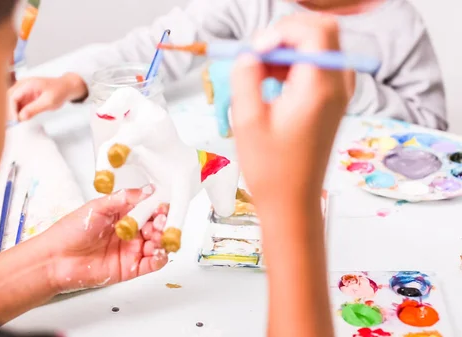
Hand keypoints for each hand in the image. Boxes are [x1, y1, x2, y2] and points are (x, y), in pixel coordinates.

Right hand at [8, 73, 87, 120]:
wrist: (65, 87)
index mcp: (28, 84)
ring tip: (15, 123)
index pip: (13, 96)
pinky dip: (17, 112)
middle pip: (9, 98)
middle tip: (12, 123)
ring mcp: (24, 91)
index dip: (12, 109)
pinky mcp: (26, 96)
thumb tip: (21, 117)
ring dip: (12, 112)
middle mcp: (23, 85)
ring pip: (12, 102)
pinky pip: (18, 105)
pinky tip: (19, 120)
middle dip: (9, 111)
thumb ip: (34, 109)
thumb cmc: (59, 91)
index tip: (15, 120)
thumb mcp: (48, 102)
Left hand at [46, 185, 168, 290]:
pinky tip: (158, 252)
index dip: (158, 206)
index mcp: (122, 214)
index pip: (148, 207)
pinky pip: (152, 263)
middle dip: (162, 222)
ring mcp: (131, 250)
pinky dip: (160, 258)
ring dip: (163, 239)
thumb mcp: (97, 207)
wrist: (54, 259)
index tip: (163, 204)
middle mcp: (129, 231)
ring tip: (157, 236)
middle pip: (156, 226)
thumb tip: (147, 190)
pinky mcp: (130, 268)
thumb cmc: (69, 231)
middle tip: (160, 221)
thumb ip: (124, 198)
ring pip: (157, 244)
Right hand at [231, 13, 350, 202]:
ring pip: (317, 47)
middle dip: (285, 36)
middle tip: (258, 57)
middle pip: (320, 32)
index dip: (280, 32)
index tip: (255, 52)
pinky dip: (293, 66)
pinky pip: (316, 66)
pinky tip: (271, 85)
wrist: (292, 200)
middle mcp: (337, 86)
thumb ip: (245, 77)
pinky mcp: (332, 101)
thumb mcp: (247, 120)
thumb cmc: (271, 169)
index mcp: (319, 88)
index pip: (313, 32)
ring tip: (259, 76)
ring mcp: (338, 93)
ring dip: (286, 51)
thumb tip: (248, 54)